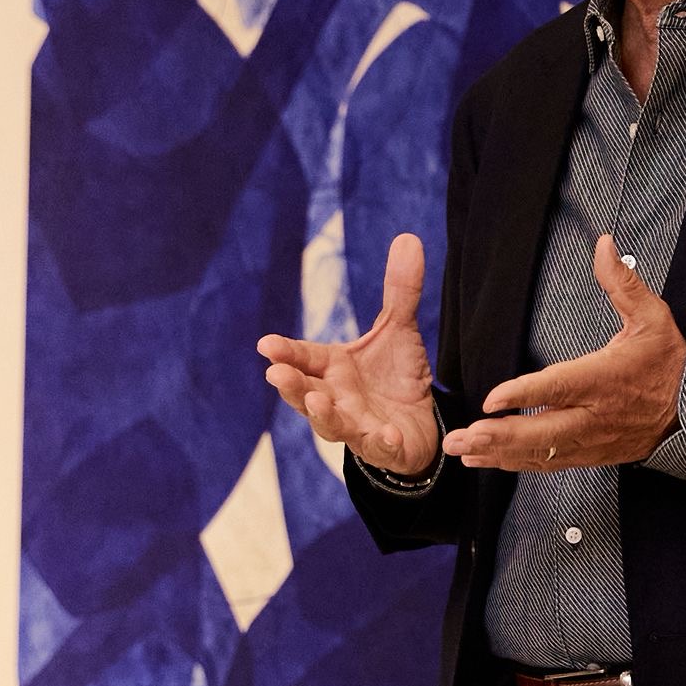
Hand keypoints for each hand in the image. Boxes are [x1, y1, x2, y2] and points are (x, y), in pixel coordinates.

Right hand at [256, 233, 439, 474]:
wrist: (420, 422)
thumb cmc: (395, 376)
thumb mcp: (398, 330)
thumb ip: (399, 290)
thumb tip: (409, 238)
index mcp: (332, 368)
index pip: (303, 358)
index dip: (286, 353)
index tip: (265, 344)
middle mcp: (335, 398)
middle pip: (305, 394)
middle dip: (291, 386)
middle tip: (277, 374)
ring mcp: (356, 426)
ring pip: (331, 425)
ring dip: (323, 415)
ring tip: (317, 402)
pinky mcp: (383, 447)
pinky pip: (379, 447)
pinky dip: (381, 441)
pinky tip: (386, 433)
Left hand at [443, 234, 685, 469]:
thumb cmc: (670, 362)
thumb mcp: (653, 317)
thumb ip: (623, 283)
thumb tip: (604, 244)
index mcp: (607, 378)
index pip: (562, 386)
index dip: (526, 393)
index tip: (493, 399)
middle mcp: (596, 415)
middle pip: (544, 431)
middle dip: (501, 436)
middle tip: (463, 436)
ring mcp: (593, 440)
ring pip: (542, 452)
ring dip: (500, 453)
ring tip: (463, 451)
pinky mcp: (591, 455)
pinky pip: (550, 463)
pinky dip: (517, 464)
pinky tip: (489, 460)